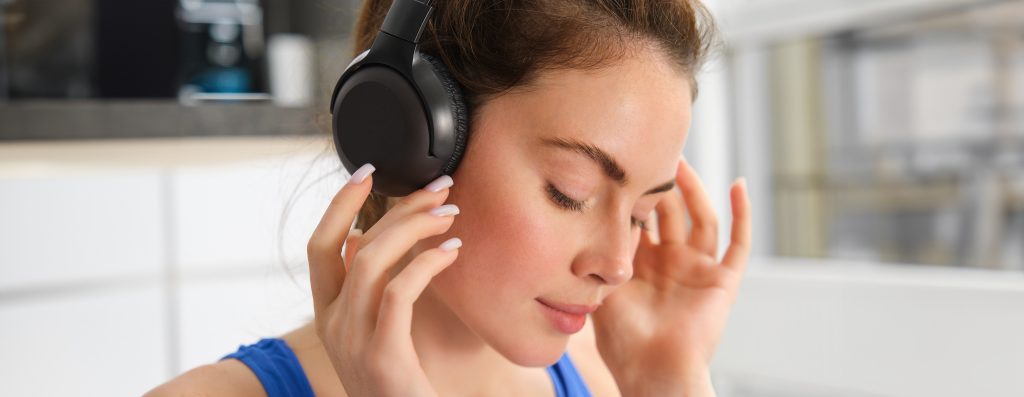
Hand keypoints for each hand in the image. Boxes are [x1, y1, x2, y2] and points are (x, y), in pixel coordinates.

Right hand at [306, 164, 461, 396]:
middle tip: (440, 188)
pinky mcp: (382, 356)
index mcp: (328, 315)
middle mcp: (332, 325)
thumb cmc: (400, 382)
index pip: (319, 246)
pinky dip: (427, 264)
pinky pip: (398, 293)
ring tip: (451, 216)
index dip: (338, 204)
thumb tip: (357, 237)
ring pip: (373, 261)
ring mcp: (352, 341)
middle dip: (397, 207)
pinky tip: (452, 251)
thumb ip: (365, 288)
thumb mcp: (374, 331)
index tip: (368, 171)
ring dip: (415, 229)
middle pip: (352, 245)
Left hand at [591, 157, 750, 395]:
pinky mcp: (722, 280)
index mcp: (641, 264)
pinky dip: (741, 214)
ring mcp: (698, 269)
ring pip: (700, 218)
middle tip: (651, 149)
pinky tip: (737, 184)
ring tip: (681, 162)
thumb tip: (584, 219)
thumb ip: (597, 259)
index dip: (634, 192)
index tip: (621, 161)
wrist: (653, 373)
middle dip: (662, 183)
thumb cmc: (623, 342)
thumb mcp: (600, 291)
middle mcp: (671, 261)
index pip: (641, 217)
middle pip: (671, 211)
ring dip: (694, 190)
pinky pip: (737, 243)